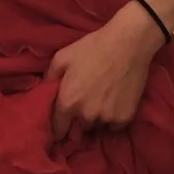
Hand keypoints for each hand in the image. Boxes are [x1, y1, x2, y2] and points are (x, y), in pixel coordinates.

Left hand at [44, 2, 166, 140]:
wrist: (127, 43)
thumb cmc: (92, 48)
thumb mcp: (62, 57)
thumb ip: (50, 77)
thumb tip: (46, 92)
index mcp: (68, 102)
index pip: (58, 129)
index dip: (59, 128)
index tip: (62, 125)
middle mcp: (86, 115)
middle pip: (79, 127)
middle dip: (79, 119)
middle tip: (85, 104)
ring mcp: (106, 118)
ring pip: (97, 126)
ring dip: (96, 119)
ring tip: (101, 101)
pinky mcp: (125, 117)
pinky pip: (114, 126)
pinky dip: (113, 118)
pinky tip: (114, 103)